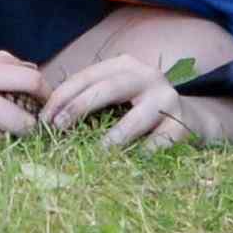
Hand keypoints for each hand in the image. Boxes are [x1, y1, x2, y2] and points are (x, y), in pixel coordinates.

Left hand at [39, 52, 209, 149]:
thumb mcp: (117, 95)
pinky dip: (139, 157)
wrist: (190, 120)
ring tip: (94, 153)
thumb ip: (89, 98)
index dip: (63, 96)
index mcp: (125, 65)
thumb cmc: (140, 110)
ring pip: (135, 119)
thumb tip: (46, 118)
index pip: (88, 76)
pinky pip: (156, 145)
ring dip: (112, 139)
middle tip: (57, 128)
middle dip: (79, 106)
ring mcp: (167, 98)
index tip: (43, 119)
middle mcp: (147, 76)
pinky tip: (125, 167)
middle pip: (109, 88)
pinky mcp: (180, 124)